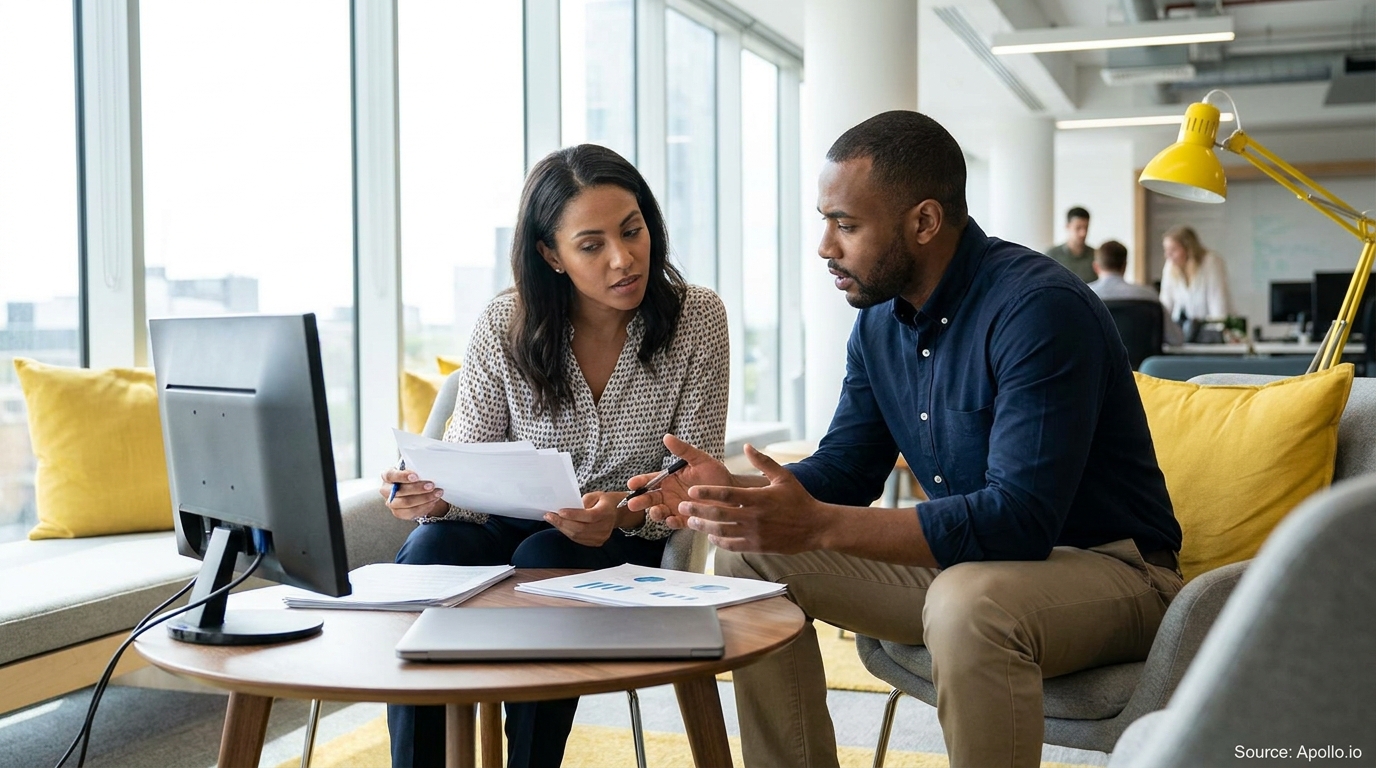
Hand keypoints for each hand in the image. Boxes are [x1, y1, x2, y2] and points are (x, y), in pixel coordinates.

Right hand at [379, 468, 447, 521]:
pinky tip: (433, 501)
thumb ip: (416, 470)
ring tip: (437, 493)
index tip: (416, 476)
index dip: (402, 476)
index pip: (390, 475)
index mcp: (387, 476)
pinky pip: (411, 512)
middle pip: (400, 491)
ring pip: (406, 503)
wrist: (417, 489)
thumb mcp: (414, 470)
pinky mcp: (398, 513)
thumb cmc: (414, 476)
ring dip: (424, 498)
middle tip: (432, 485)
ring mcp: (391, 503)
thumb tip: (426, 470)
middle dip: (418, 488)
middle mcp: (386, 490)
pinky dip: (424, 506)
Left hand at [545, 492, 625, 546]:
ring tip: (552, 520)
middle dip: (562, 522)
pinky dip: (568, 533)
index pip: (589, 516)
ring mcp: (602, 537)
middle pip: (581, 528)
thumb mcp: (596, 495)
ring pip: (578, 536)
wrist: (616, 514)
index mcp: (606, 512)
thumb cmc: (604, 502)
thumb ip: (584, 500)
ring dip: (562, 528)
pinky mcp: (597, 542)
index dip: (573, 515)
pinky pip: (579, 540)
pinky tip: (561, 526)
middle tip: (549, 516)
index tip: (559, 511)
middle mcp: (605, 526)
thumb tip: (568, 508)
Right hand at [626, 435, 733, 528]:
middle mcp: (669, 494)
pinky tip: (671, 519)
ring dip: (655, 513)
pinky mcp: (686, 520)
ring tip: (656, 511)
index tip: (632, 484)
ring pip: (660, 512)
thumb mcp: (700, 459)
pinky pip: (675, 523)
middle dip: (641, 501)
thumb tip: (667, 437)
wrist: (734, 492)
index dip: (640, 482)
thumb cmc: (716, 474)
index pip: (650, 480)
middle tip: (633, 503)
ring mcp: (677, 508)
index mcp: (670, 479)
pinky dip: (671, 522)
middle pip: (650, 498)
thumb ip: (683, 450)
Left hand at [677, 444, 830, 553]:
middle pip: (719, 514)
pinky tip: (712, 536)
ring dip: (703, 527)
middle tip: (682, 506)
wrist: (816, 527)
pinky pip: (732, 545)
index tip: (692, 490)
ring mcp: (755, 534)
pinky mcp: (757, 546)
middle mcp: (754, 517)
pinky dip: (719, 541)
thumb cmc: (799, 499)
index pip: (727, 494)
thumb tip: (746, 446)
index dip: (707, 492)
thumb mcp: (783, 476)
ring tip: (691, 522)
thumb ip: (763, 462)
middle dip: (697, 511)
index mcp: (758, 498)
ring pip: (722, 532)